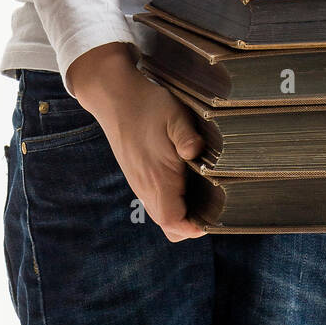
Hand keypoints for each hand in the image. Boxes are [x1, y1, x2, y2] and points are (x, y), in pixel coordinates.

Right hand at [69, 43, 207, 242]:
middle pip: (167, 224)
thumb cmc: (147, 105)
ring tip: (201, 195)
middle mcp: (145, 186)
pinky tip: (183, 180)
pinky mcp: (136, 175)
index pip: (172, 221)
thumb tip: (196, 152)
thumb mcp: (173, 115)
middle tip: (210, 208)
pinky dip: (170, 201)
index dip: (191, 228)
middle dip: (188, 225)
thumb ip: (187, 137)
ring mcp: (139, 182)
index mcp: (157, 178)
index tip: (208, 220)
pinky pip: (154, 200)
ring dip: (179, 213)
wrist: (115, 97)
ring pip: (159, 213)